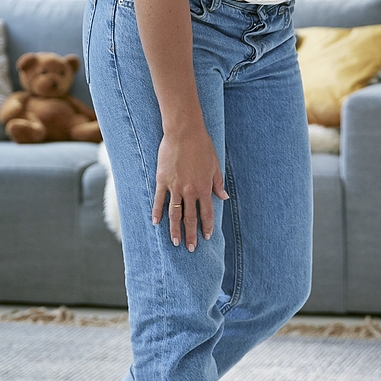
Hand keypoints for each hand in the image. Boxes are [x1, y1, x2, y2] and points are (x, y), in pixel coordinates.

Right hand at [152, 126, 227, 251]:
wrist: (184, 132)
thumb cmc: (202, 146)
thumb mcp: (215, 165)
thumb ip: (218, 183)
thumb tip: (224, 198)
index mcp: (204, 188)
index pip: (206, 213)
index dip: (206, 227)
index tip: (206, 237)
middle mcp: (190, 191)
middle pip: (190, 218)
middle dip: (191, 234)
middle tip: (191, 248)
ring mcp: (175, 186)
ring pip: (174, 213)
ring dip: (175, 229)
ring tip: (175, 242)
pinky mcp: (162, 180)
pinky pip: (159, 200)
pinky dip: (157, 212)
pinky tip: (156, 223)